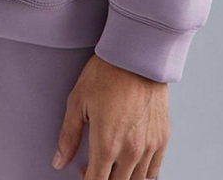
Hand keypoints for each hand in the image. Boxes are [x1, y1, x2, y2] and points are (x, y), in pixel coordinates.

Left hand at [52, 54, 169, 178]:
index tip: (82, 171)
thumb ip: (68, 136)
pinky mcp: (162, 138)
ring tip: (112, 161)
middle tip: (94, 164)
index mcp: (106, 144)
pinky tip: (132, 161)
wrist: (137, 55)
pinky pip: (154, 171)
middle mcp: (130, 151)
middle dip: (103, 179)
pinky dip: (142, 173)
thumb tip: (59, 161)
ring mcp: (148, 146)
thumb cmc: (106, 73)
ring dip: (122, 177)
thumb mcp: (78, 101)